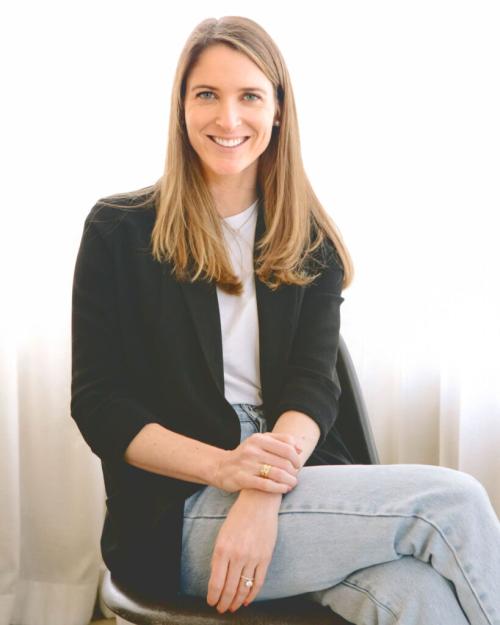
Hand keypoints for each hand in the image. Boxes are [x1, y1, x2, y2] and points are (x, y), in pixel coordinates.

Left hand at [207, 491, 278, 612]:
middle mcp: (237, 555)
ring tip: (233, 607)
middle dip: (223, 603)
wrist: (258, 502)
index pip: (216, 583)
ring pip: (243, 588)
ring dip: (236, 602)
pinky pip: (258, 582)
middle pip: (229, 589)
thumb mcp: (222, 535)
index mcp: (222, 549)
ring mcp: (252, 557)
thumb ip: (219, 557)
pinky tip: (247, 600)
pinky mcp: (265, 558)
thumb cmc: (238, 517)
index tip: (211, 603)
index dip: (213, 597)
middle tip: (221, 609)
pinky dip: (252, 594)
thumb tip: (216, 579)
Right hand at [213, 432, 302, 493]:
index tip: (298, 464)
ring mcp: (247, 464)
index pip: (287, 446)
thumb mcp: (260, 442)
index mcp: (259, 438)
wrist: (221, 467)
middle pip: (284, 461)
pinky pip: (266, 484)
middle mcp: (253, 450)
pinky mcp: (242, 478)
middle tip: (296, 476)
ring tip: (293, 484)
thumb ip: (280, 440)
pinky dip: (279, 488)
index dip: (296, 456)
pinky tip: (284, 489)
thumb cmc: (246, 455)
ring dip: (290, 480)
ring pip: (277, 473)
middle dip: (294, 471)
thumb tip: (300, 447)